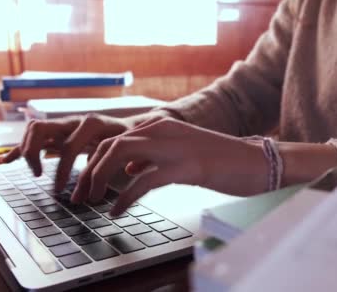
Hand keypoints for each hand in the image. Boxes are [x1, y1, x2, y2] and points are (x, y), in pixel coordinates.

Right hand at [3, 114, 129, 190]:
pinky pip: (35, 137)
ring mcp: (64, 126)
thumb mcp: (127, 149)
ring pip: (34, 129)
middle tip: (39, 175)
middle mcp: (73, 122)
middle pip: (40, 128)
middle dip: (33, 152)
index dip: (62, 169)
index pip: (68, 146)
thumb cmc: (130, 140)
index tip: (60, 189)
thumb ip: (120, 160)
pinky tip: (8, 161)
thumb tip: (122, 175)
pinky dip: (20, 148)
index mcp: (90, 124)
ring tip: (33, 171)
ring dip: (26, 149)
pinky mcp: (59, 133)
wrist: (131, 127)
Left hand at [71, 118, 267, 214]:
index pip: (115, 138)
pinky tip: (117, 210)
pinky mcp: (185, 166)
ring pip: (119, 154)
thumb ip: (152, 154)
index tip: (85, 182)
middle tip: (80, 195)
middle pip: (110, 144)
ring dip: (99, 180)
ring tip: (92, 201)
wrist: (255, 161)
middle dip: (88, 171)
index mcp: (161, 125)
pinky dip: (124, 197)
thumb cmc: (221, 159)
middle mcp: (163, 130)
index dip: (94, 161)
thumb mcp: (181, 150)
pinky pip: (143, 181)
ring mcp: (173, 146)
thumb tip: (127, 166)